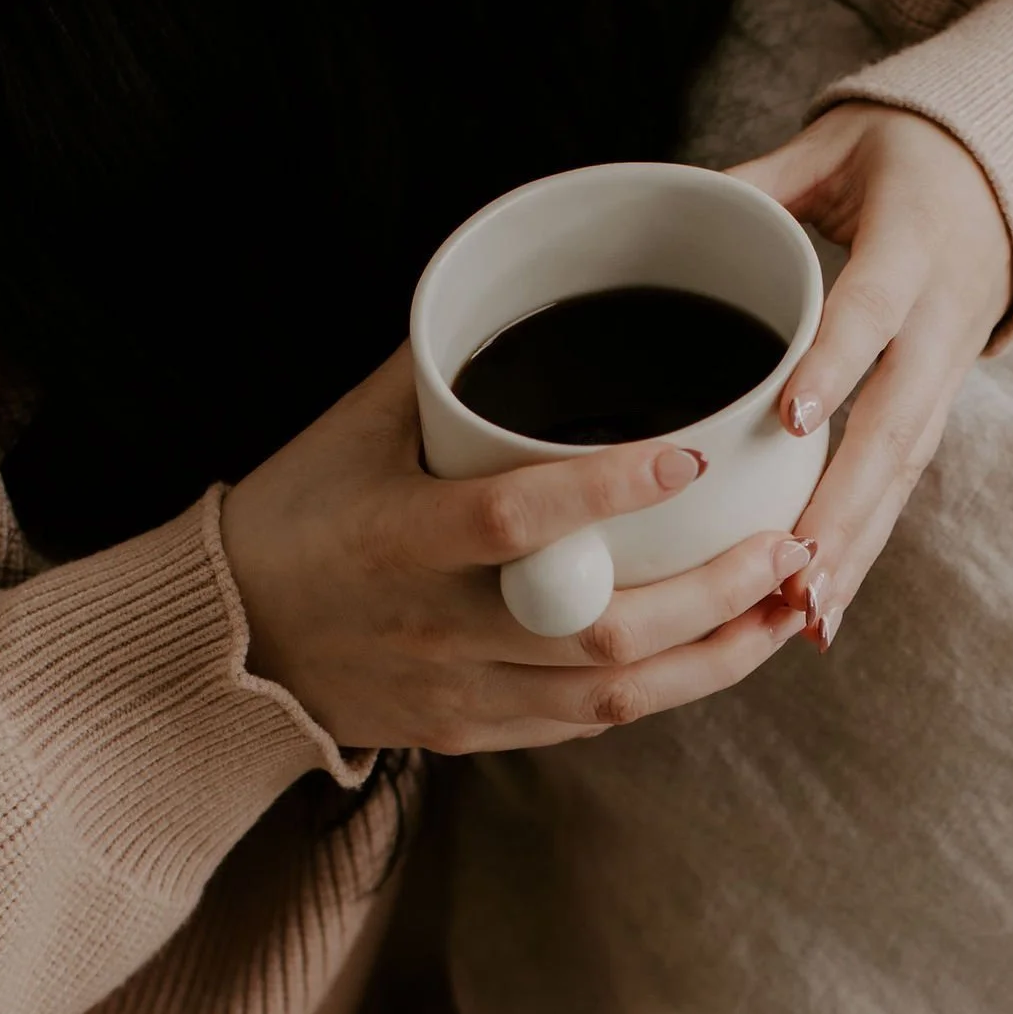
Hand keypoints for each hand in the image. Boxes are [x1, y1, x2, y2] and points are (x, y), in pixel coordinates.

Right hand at [219, 348, 811, 753]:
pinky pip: (587, 724)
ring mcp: (458, 693)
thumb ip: (452, 364)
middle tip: (789, 546)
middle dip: (714, 595)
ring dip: (717, 654)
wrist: (221, 645)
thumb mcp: (354, 425)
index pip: (519, 516)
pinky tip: (723, 649)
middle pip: (598, 631)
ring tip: (791, 604)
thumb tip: (538, 279)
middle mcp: (437, 627)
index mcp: (403, 538)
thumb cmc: (297, 511)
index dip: (610, 487)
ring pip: (612, 696)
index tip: (694, 453)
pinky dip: (665, 689)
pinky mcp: (472, 734)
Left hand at [728, 103, 1012, 649]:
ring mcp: (947, 367)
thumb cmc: (908, 153)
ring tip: (807, 613)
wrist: (1010, 171)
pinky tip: (823, 602)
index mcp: (912, 244)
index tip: (790, 419)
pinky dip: (867, 541)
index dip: (835, 362)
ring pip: (902, 466)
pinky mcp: (940, 399)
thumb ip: (758, 180)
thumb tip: (665, 203)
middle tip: (795, 571)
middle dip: (846, 502)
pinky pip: (904, 478)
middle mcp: (940, 319)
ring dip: (858, 543)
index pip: (871, 309)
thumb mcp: (835, 145)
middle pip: (895, 421)